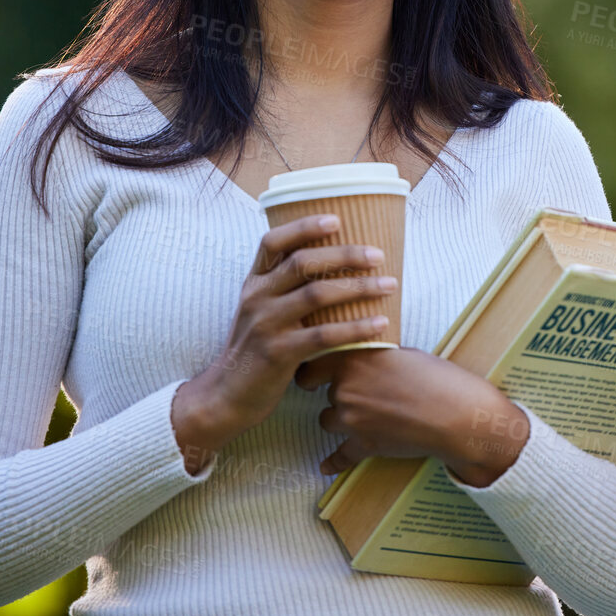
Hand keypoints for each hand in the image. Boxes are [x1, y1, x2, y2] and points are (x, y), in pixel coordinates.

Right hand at [170, 214, 398, 473]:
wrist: (226, 396)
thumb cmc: (256, 349)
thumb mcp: (260, 311)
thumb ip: (285, 288)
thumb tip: (335, 263)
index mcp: (253, 282)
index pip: (272, 241)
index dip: (304, 226)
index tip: (337, 219)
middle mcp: (256, 297)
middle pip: (303, 262)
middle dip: (345, 254)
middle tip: (378, 255)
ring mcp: (265, 324)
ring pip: (317, 295)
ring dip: (359, 287)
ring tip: (390, 285)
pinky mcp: (278, 353)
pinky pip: (324, 335)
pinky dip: (356, 328)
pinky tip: (380, 325)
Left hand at [295, 347, 527, 486]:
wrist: (456, 414)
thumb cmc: (438, 379)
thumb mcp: (404, 354)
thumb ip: (375, 357)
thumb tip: (364, 360)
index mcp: (355, 360)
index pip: (313, 366)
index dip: (311, 372)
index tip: (312, 376)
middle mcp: (346, 388)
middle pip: (327, 394)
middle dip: (341, 395)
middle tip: (364, 395)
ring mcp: (352, 419)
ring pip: (328, 421)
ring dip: (342, 420)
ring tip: (365, 417)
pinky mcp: (362, 445)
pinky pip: (339, 456)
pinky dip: (334, 462)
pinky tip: (326, 466)